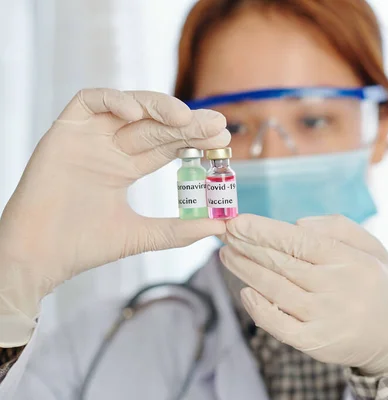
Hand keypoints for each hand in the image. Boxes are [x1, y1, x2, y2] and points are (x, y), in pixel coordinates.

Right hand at [0, 89, 228, 345]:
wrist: (38, 257)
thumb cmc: (82, 247)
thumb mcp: (141, 235)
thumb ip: (179, 230)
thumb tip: (221, 226)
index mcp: (126, 167)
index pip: (167, 146)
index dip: (194, 140)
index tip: (222, 140)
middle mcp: (109, 148)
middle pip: (155, 126)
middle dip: (186, 124)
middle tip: (216, 125)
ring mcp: (88, 137)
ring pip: (129, 108)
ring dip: (158, 108)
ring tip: (184, 118)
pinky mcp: (64, 130)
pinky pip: (89, 101)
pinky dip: (113, 101)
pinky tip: (136, 113)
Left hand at [220, 214, 387, 375]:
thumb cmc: (382, 286)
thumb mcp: (373, 247)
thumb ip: (338, 228)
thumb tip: (296, 224)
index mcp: (350, 261)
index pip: (298, 241)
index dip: (264, 230)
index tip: (238, 220)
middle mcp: (335, 288)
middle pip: (281, 263)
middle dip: (248, 245)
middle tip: (224, 232)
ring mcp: (324, 318)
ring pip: (274, 290)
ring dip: (246, 270)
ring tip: (227, 254)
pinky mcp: (315, 342)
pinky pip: (279, 325)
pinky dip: (259, 309)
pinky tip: (245, 292)